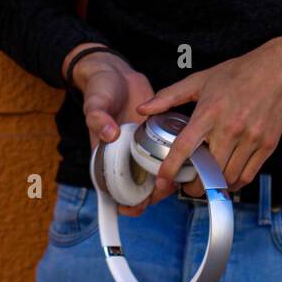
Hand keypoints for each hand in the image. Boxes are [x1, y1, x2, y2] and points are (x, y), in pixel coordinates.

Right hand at [69, 48, 161, 216]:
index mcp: (106, 154)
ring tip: (176, 182)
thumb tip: (109, 133)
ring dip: (165, 180)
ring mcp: (141, 146)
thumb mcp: (94, 103)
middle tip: (160, 195)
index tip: (129, 209)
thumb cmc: (100, 89)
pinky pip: (167, 152)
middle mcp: (124, 154)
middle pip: (137, 184)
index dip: (121, 201)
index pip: (112, 186)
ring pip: (155, 171)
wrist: (116, 72)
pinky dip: (175, 159)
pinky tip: (186, 162)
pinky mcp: (156, 134)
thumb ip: (98, 118)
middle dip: (149, 195)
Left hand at [134, 36, 281, 203]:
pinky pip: (247, 176)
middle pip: (207, 171)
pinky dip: (234, 183)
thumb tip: (144, 109)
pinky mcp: (267, 145)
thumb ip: (170, 96)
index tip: (161, 183)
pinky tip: (225, 178)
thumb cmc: (239, 72)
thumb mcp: (201, 79)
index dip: (170, 169)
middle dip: (192, 185)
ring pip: (227, 178)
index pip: (184, 147)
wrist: (280, 69)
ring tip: (205, 182)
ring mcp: (251, 139)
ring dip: (213, 186)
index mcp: (210, 111)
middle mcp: (231, 128)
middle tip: (186, 184)